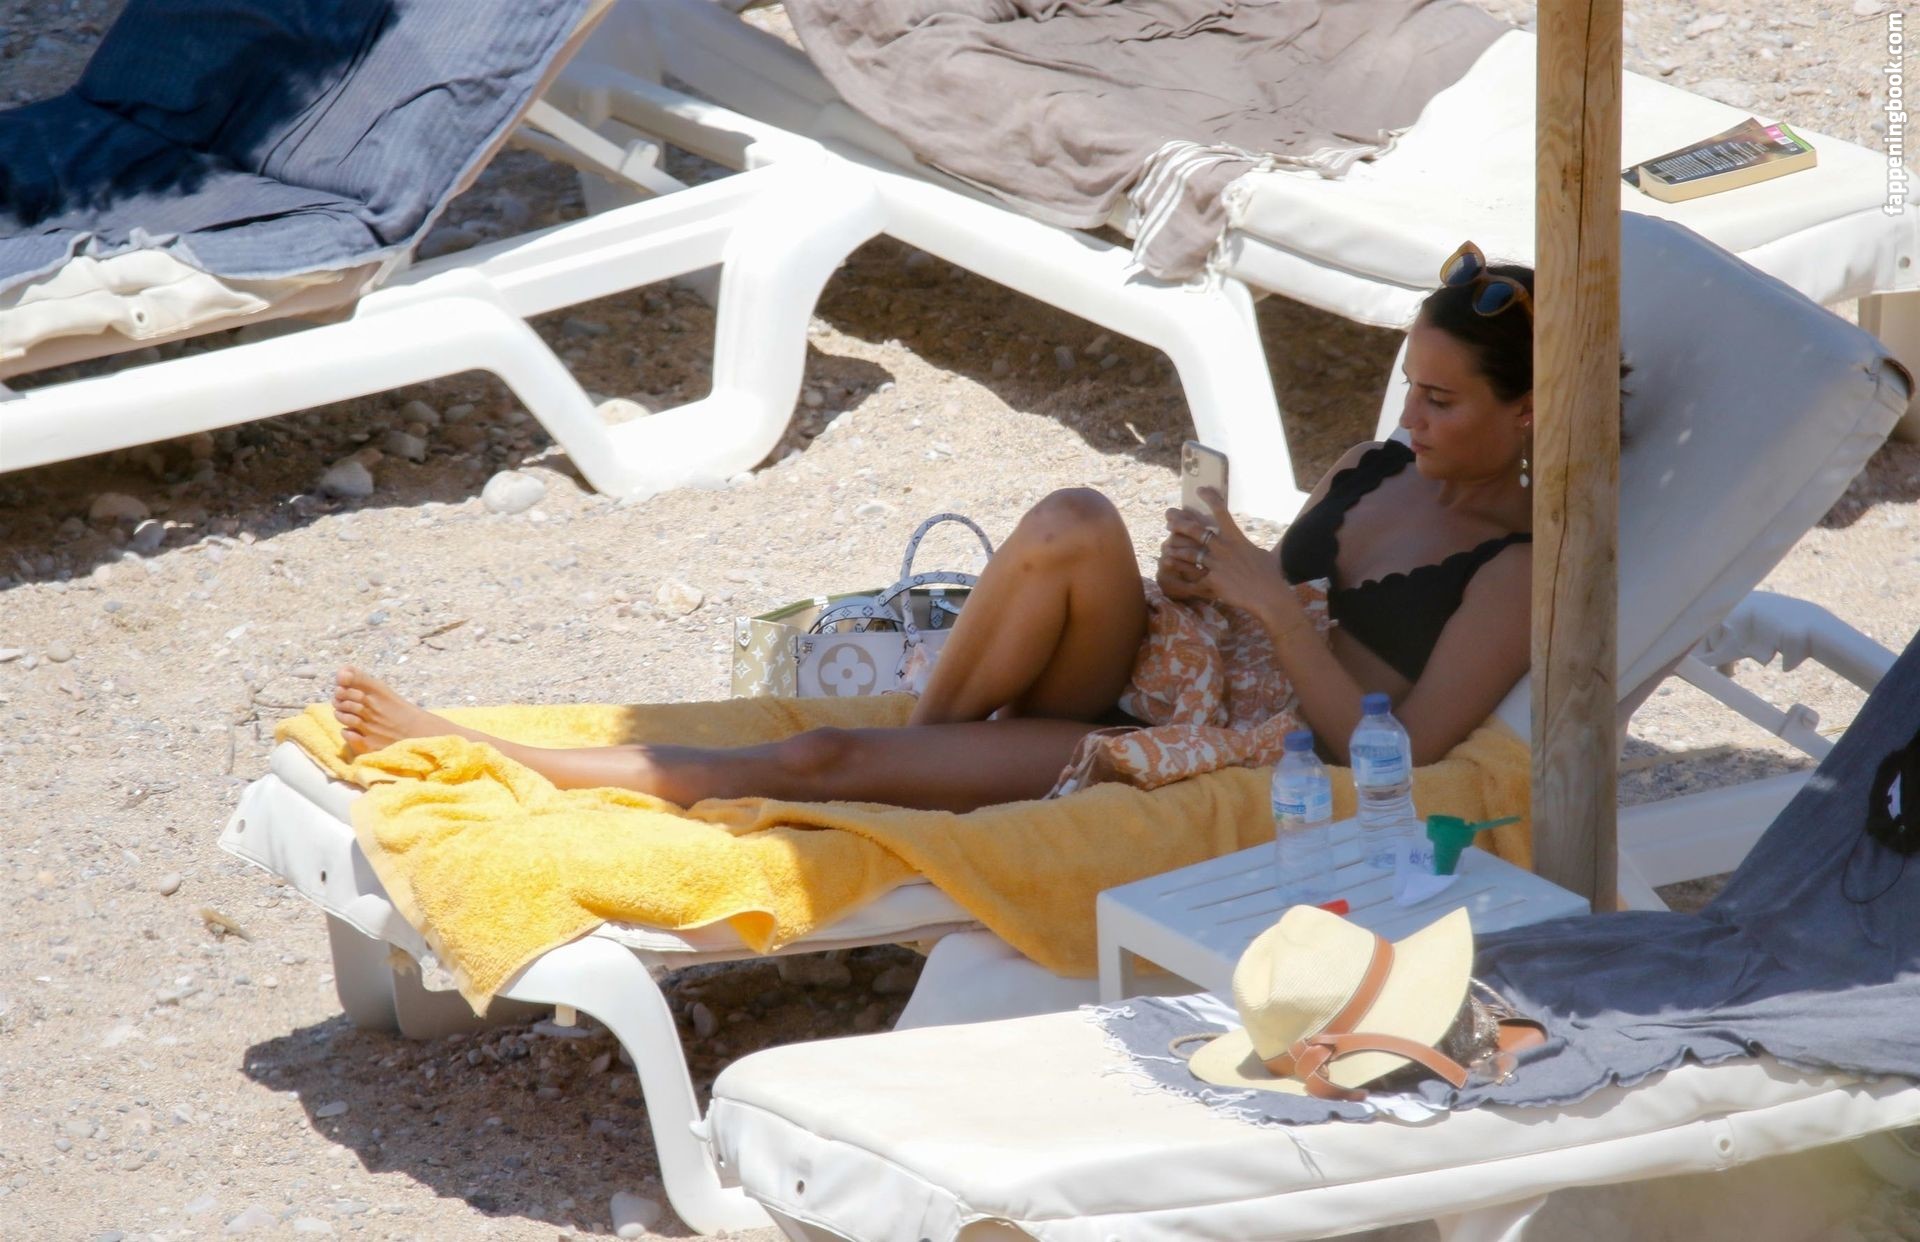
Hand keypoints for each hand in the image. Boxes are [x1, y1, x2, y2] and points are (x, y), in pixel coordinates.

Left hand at [1160, 489, 1297, 621]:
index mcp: (1236, 538)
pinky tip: (1171, 572)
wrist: (1269, 596)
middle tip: (1169, 520)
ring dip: (1175, 549)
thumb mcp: (1262, 553)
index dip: (1210, 498)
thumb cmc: (1271, 575)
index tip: (1200, 490)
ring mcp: (1217, 565)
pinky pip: (1192, 578)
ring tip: (1165, 547)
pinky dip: (1181, 577)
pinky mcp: (1212, 581)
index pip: (1221, 512)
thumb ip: (1248, 547)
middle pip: (1196, 531)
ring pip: (1189, 553)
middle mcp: (1224, 548)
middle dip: (1180, 524)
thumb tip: (1251, 545)